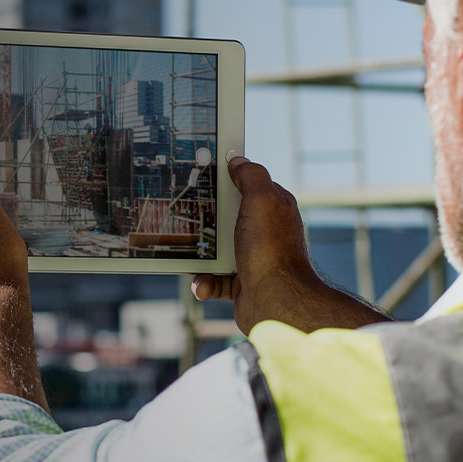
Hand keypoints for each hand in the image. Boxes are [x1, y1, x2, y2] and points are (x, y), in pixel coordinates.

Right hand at [191, 157, 388, 333]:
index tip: (202, 177)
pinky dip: (205, 283)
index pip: (247, 186)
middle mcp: (264, 232)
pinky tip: (203, 283)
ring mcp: (252, 258)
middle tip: (187, 219)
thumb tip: (238, 159)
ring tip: (191, 257)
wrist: (275, 302)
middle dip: (205, 221)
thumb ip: (251, 175)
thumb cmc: (270, 250)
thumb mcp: (262, 199)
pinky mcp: (241, 283)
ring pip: (215, 250)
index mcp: (272, 208)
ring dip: (199, 255)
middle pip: (225, 217)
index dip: (226, 180)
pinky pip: (214, 279)